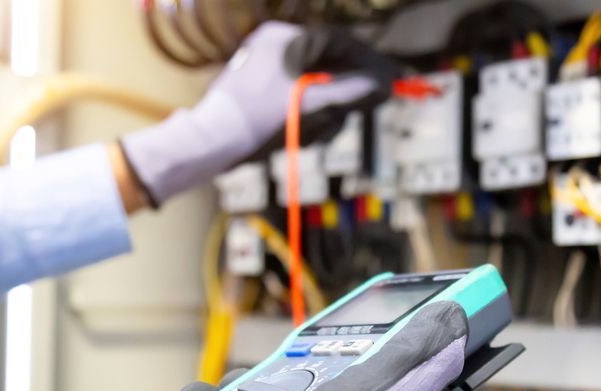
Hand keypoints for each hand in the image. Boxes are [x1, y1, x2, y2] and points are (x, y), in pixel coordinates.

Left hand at [121, 21, 399, 205]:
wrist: (213, 142)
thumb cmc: (256, 119)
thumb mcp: (307, 104)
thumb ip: (345, 90)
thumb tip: (378, 83)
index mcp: (283, 39)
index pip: (336, 43)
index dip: (364, 61)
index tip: (387, 77)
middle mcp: (274, 45)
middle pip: (326, 64)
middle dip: (342, 90)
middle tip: (362, 106)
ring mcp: (265, 66)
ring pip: (313, 82)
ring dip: (325, 107)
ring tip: (322, 129)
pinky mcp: (260, 88)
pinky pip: (297, 94)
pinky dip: (308, 111)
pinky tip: (309, 130)